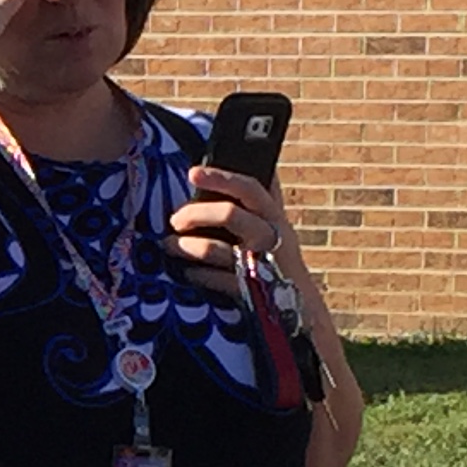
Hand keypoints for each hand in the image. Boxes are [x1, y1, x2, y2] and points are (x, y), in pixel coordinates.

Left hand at [166, 165, 295, 301]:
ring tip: (169, 245)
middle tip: (175, 219)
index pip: (249, 188)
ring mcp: (259, 264)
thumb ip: (263, 197)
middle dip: (196, 213)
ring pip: (215, 249)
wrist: (297, 304)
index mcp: (273, 216)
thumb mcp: (275, 224)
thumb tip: (247, 162)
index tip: (193, 173)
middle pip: (230, 215)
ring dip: (187, 246)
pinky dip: (197, 275)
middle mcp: (268, 237)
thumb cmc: (276, 255)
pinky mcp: (248, 291)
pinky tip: (187, 271)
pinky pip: (215, 280)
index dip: (221, 177)